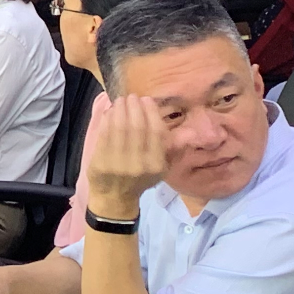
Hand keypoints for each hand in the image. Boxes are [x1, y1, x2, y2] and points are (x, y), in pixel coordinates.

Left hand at [84, 94, 166, 218]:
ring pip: (119, 128)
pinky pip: (104, 135)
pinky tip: (110, 112)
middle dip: (133, 108)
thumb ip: (173, 148)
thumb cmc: (141, 178)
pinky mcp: (100, 161)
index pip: (155, 132)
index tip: (147, 99)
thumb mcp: (162, 167)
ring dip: (119, 110)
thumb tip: (192, 132)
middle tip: (132, 96)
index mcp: (156, 164)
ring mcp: (118, 163)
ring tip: (120, 100)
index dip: (150, 112)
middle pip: (136, 127)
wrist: (116, 197)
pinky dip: (107, 120)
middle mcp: (139, 163)